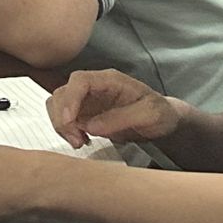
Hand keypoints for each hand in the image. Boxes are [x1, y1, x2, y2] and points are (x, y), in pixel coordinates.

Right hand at [47, 68, 182, 147]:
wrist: (164, 121)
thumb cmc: (160, 113)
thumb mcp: (149, 114)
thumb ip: (121, 118)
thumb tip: (91, 127)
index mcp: (109, 80)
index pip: (80, 80)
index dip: (70, 99)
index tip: (69, 120)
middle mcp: (94, 87)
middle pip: (63, 92)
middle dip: (62, 117)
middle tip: (77, 140)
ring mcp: (87, 100)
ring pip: (58, 105)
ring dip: (62, 124)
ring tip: (79, 142)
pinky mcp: (85, 113)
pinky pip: (65, 118)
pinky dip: (66, 130)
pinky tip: (81, 140)